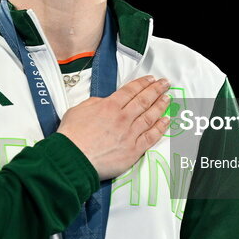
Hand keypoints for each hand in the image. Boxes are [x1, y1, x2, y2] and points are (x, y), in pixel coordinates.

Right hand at [57, 75, 171, 179]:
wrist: (73, 159)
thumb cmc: (72, 137)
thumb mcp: (78, 110)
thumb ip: (94, 103)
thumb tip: (104, 101)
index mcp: (109, 106)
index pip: (130, 91)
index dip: (143, 83)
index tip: (151, 80)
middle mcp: (122, 118)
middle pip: (144, 100)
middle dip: (156, 89)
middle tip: (165, 84)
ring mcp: (130, 134)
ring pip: (150, 116)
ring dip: (160, 105)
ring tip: (167, 98)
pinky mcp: (133, 150)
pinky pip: (151, 136)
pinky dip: (160, 128)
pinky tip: (166, 120)